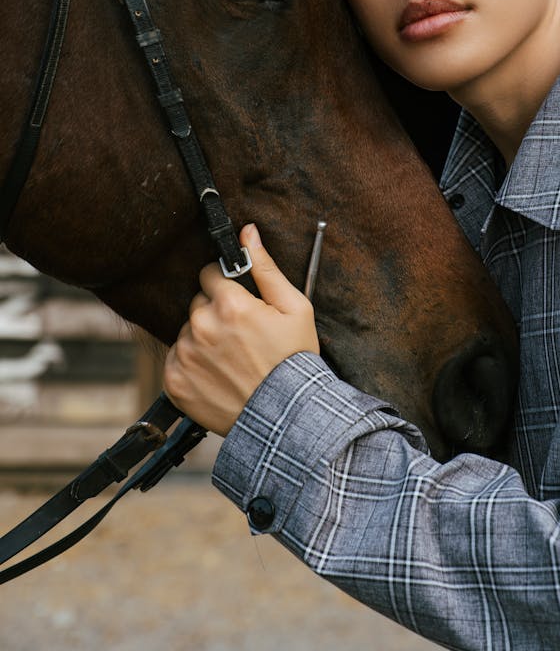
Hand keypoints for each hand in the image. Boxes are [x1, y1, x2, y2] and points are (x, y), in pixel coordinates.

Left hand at [163, 223, 318, 434]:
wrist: (286, 418)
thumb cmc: (295, 360)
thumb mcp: (295, 308)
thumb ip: (266, 267)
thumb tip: (247, 232)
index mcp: (230, 303)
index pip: (210, 274)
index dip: (227, 285)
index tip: (240, 303)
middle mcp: (202, 326)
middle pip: (198, 303)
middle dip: (215, 312)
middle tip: (241, 336)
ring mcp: (185, 355)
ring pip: (187, 331)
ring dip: (203, 338)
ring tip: (231, 360)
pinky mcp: (174, 382)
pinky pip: (176, 359)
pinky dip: (191, 365)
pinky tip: (217, 375)